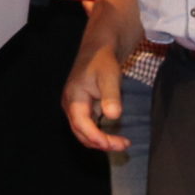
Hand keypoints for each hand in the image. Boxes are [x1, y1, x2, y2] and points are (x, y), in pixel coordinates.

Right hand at [61, 27, 130, 152]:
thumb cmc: (103, 61)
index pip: (82, 125)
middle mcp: (71, 106)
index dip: (96, 138)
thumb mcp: (110, 76)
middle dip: (101, 143)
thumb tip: (114, 116)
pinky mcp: (83, 109)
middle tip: (123, 145)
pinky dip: (100, 135)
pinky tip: (114, 137)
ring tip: (121, 143)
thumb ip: (111, 97)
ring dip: (101, 141)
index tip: (113, 144)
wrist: (98, 50)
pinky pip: (89, 128)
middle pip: (82, 133)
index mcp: (73, 98)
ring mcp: (75, 109)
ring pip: (85, 133)